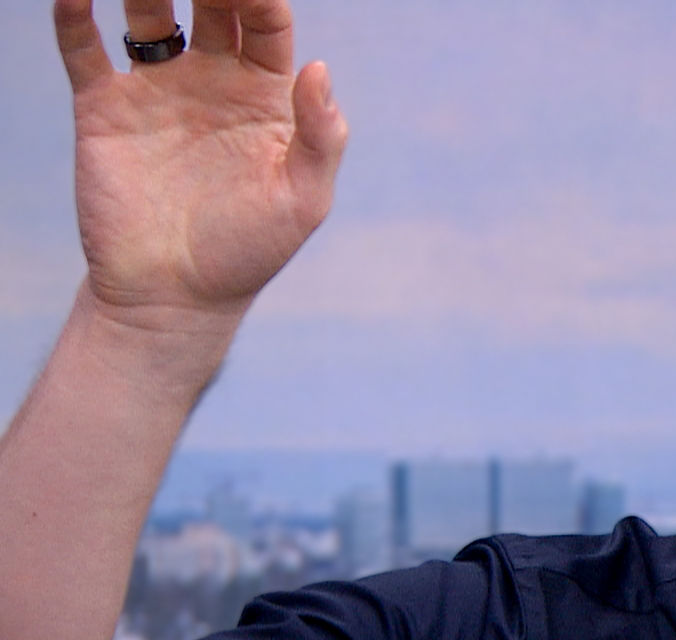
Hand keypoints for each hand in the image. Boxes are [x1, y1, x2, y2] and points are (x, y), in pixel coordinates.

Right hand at [54, 0, 347, 334]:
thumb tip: (320, 67)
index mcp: (264, 98)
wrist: (174, 295)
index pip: (266, 26)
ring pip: (148, 14)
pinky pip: (84, 49)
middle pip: (211, 6)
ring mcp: (156, 91)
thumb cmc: (249, 252)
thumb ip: (321, 135)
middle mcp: (211, 83)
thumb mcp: (303, 199)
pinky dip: (74, 14)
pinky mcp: (104, 108)